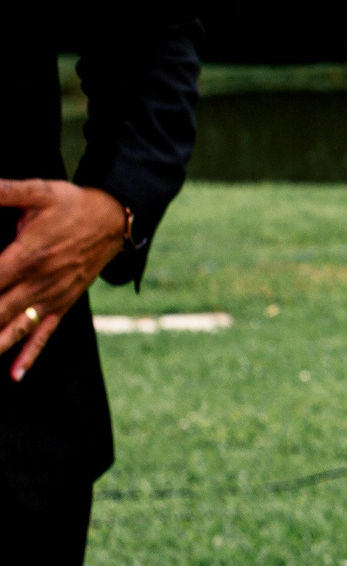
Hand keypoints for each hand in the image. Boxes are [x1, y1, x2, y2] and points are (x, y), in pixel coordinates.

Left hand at [0, 180, 129, 379]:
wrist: (116, 218)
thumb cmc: (73, 203)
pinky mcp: (63, 303)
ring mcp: (51, 296)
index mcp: (27, 254)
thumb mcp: (40, 191)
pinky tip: (14, 374)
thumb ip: (6, 191)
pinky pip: (44, 334)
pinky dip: (29, 355)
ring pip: (15, 327)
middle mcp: (38, 281)